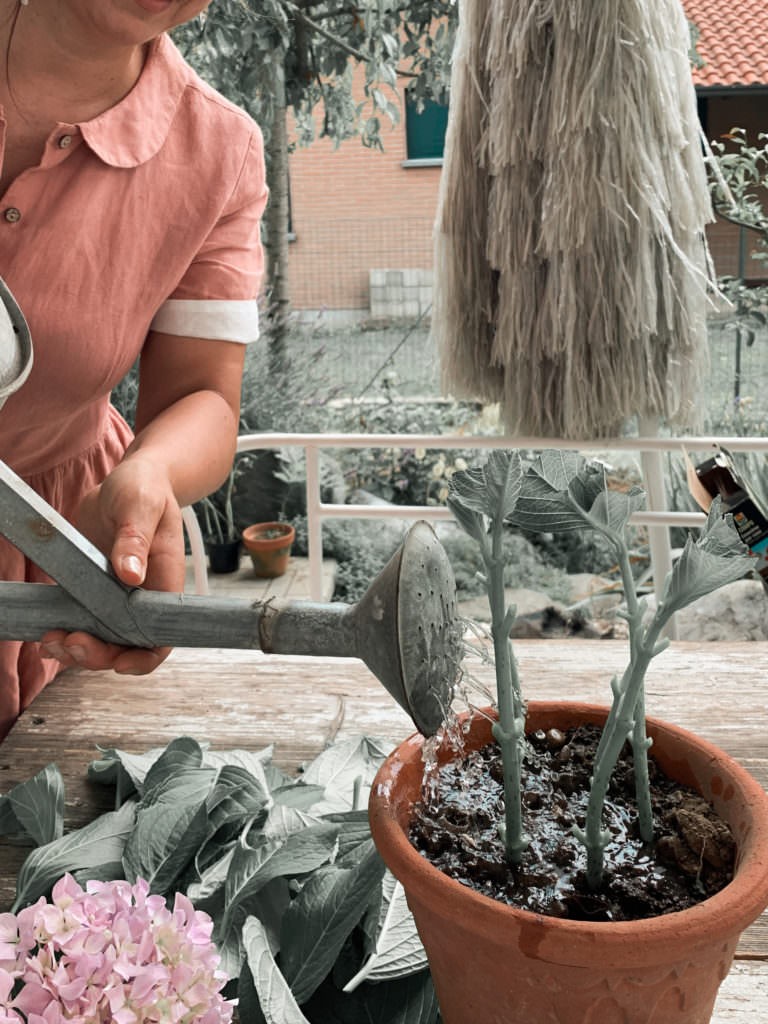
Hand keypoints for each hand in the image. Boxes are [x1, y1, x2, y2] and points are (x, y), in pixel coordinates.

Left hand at [40, 456, 184, 674]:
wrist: (132, 478)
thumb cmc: (147, 488)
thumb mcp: (142, 505)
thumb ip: (136, 539)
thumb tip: (130, 575)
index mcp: (164, 583)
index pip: (162, 635)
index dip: (143, 657)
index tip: (118, 661)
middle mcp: (142, 596)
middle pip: (126, 645)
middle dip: (98, 654)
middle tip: (69, 640)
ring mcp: (116, 595)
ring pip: (101, 639)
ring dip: (76, 648)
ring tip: (51, 639)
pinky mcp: (92, 587)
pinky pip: (81, 619)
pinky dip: (64, 631)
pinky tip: (46, 630)